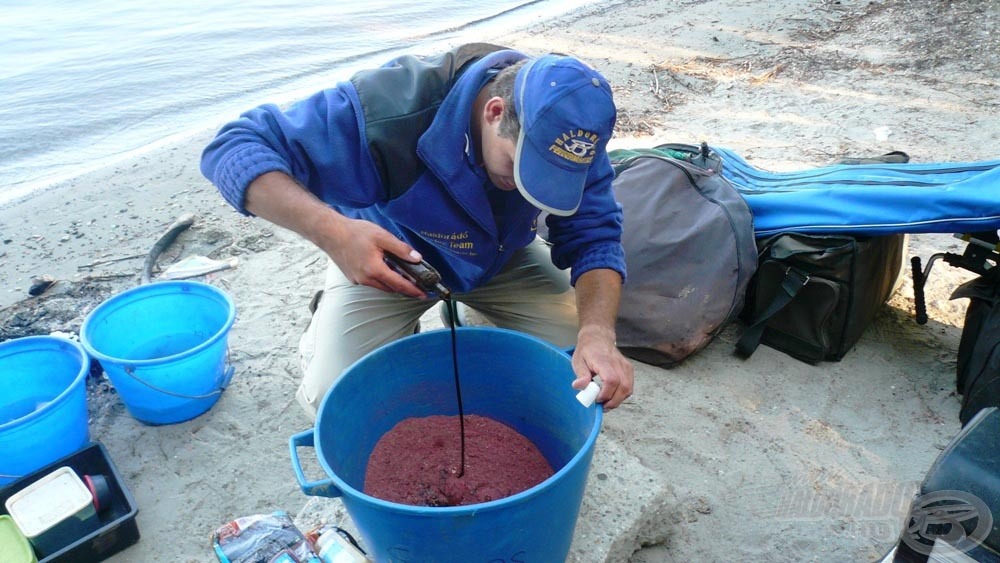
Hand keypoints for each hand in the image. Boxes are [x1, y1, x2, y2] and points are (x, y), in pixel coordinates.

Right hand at [243, 172, 429, 298]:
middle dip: (404, 288)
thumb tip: (416, 258)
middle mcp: (366, 279)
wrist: (330, 233)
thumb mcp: (382, 237)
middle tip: (416, 285)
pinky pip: (371, 283)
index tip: (423, 294)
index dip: (413, 290)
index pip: (399, 284)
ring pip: (380, 287)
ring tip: (402, 277)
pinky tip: (384, 270)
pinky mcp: (352, 278)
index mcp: (375, 270)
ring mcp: (358, 280)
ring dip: (392, 284)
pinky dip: (380, 280)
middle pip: (390, 288)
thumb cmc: (354, 233)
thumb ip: (401, 249)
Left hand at [571, 325, 633, 410]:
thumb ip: (581, 375)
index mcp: (603, 361)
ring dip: (618, 400)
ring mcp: (625, 366)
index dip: (605, 394)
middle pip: (623, 387)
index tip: (596, 399)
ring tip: (606, 402)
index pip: (611, 380)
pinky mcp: (629, 369)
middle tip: (601, 406)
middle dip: (612, 401)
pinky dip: (622, 395)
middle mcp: (618, 363)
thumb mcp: (578, 361)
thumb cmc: (588, 350)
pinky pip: (629, 387)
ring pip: (628, 389)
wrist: (598, 338)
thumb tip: (579, 386)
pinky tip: (612, 396)